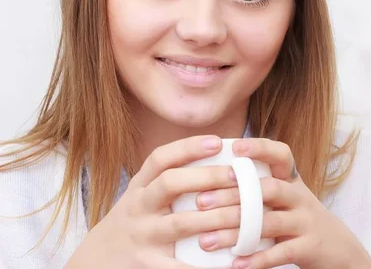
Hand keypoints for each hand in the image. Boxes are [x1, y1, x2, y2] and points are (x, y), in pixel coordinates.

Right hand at [65, 135, 238, 268]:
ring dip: (216, 218)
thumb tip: (220, 160)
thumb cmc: (134, 222)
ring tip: (245, 213)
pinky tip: (233, 262)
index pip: (160, 159)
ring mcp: (143, 236)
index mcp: (139, 187)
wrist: (97, 262)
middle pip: (171, 184)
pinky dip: (208, 266)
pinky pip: (181, 266)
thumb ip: (170, 180)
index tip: (218, 142)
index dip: (189, 147)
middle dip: (207, 176)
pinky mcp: (149, 265)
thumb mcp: (141, 196)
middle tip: (238, 176)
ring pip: (181, 223)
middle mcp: (138, 207)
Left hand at [194, 138, 370, 268]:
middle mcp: (300, 197)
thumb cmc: (299, 220)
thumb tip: (210, 184)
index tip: (234, 147)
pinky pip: (281, 252)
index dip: (260, 148)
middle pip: (268, 189)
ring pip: (269, 222)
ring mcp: (306, 221)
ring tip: (205, 241)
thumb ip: (259, 189)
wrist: (339, 249)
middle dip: (233, 195)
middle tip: (201, 202)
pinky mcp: (310, 247)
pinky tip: (235, 263)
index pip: (281, 155)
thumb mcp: (286, 199)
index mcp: (292, 181)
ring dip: (234, 232)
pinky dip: (257, 259)